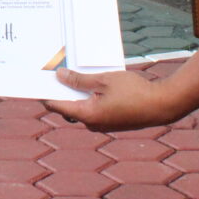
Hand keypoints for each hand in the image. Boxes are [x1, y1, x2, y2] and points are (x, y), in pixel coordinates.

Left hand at [45, 69, 188, 132]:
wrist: (162, 105)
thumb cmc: (134, 91)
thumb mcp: (104, 80)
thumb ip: (80, 79)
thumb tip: (60, 77)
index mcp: (87, 115)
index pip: (56, 106)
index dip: (45, 94)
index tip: (36, 82)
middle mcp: (92, 124)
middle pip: (68, 107)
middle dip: (61, 91)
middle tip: (54, 73)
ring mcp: (102, 125)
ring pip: (81, 108)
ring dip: (77, 93)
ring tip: (73, 74)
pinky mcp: (112, 122)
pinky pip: (94, 109)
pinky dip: (89, 97)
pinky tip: (91, 83)